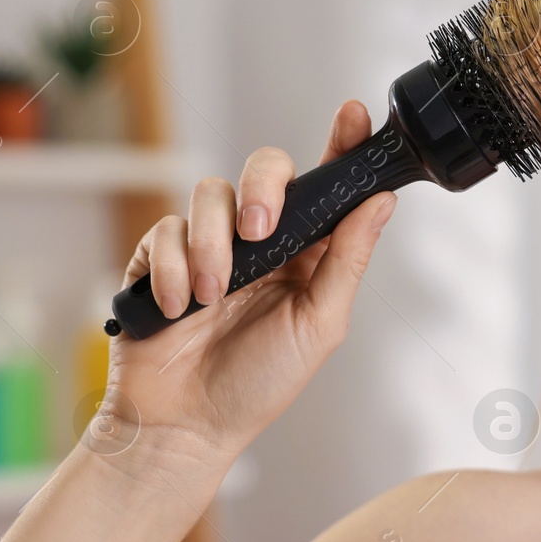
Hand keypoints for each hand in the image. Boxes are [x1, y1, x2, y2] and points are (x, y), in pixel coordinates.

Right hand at [102, 100, 395, 472]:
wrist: (185, 427)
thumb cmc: (259, 384)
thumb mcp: (318, 324)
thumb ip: (346, 260)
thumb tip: (381, 201)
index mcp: (307, 253)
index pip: (327, 187)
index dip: (341, 145)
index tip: (352, 114)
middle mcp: (260, 242)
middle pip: (264, 169)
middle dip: (262, 187)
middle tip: (258, 230)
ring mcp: (208, 246)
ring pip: (209, 195)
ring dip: (212, 244)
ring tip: (211, 295)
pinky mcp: (159, 258)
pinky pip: (165, 230)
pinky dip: (170, 268)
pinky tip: (177, 307)